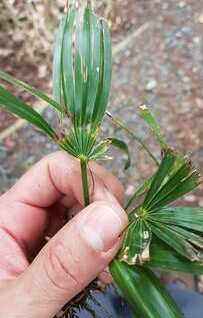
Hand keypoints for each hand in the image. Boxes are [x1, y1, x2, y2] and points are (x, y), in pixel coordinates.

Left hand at [0, 151, 127, 317]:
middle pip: (74, 186)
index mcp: (7, 217)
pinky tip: (112, 266)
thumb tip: (111, 219)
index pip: (53, 171)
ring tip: (120, 254)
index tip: (115, 213)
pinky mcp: (62, 259)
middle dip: (104, 201)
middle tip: (123, 234)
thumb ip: (61, 265)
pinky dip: (109, 246)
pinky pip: (91, 238)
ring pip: (87, 211)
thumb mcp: (20, 305)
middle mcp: (29, 221)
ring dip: (110, 224)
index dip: (86, 179)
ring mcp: (47, 240)